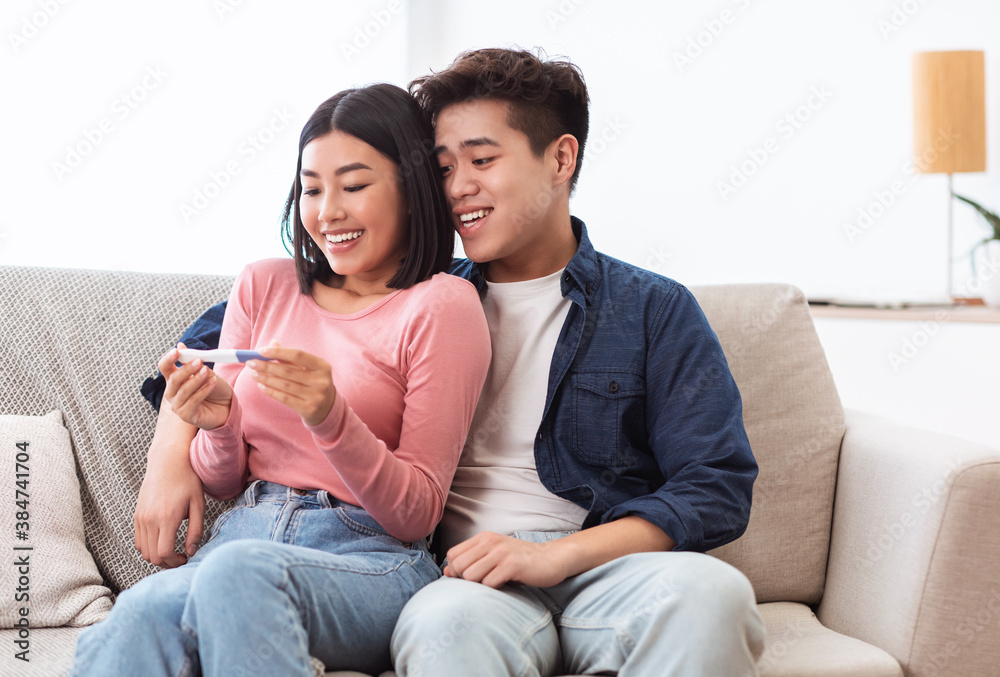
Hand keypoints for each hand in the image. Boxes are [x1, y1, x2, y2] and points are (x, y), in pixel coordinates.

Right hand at [133, 400, 204, 567]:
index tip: (186, 558)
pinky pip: (138, 540)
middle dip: (167, 563)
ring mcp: (141, 517)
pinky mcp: (137, 514)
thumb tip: (191, 552)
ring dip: (157, 556)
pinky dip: (148, 546)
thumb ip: (196, 530)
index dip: (175, 563)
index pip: (164, 553)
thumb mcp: (198, 505)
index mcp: (167, 517)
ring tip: (173, 550)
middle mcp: (150, 519)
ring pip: (143, 550)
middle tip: (180, 558)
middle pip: (151, 556)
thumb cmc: (188, 481)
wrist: (168, 461)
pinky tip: (163, 540)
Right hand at [159, 342, 232, 429]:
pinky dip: (204, 390)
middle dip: (186, 369)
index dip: (168, 359)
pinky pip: (193, 400)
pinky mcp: (185, 415)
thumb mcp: (206, 372)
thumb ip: (194, 362)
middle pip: (174, 378)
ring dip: (197, 379)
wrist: (227, 406)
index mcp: (174, 379)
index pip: (164, 367)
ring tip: (208, 372)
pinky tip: (213, 383)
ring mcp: (177, 405)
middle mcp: (172, 392)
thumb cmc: (214, 388)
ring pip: (184, 390)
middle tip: (199, 361)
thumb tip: (181, 346)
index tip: (177, 351)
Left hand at [247, 342, 336, 426]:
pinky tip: (261, 386)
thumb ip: (290, 357)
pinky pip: (285, 398)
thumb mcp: (307, 369)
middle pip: (288, 371)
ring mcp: (316, 396)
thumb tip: (272, 343)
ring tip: (253, 374)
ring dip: (265, 378)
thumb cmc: (313, 384)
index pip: (298, 355)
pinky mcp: (309, 409)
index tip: (260, 351)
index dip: (278, 352)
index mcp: (322, 366)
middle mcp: (321, 381)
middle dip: (266, 366)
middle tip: (250, 363)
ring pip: (284, 385)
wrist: (328, 409)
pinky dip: (271, 391)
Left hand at [443, 532, 575, 588]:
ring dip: (479, 585)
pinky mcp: (513, 565)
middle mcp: (490, 541)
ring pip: (471, 575)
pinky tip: (505, 584)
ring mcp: (501, 552)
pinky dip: (493, 588)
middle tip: (481, 583)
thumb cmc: (520, 560)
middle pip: (459, 566)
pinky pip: (489, 583)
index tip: (467, 578)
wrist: (551, 559)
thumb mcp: (494, 554)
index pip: (452, 554)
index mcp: (483, 537)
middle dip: (465, 579)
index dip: (455, 570)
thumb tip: (446, 571)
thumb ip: (472, 560)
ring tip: (494, 583)